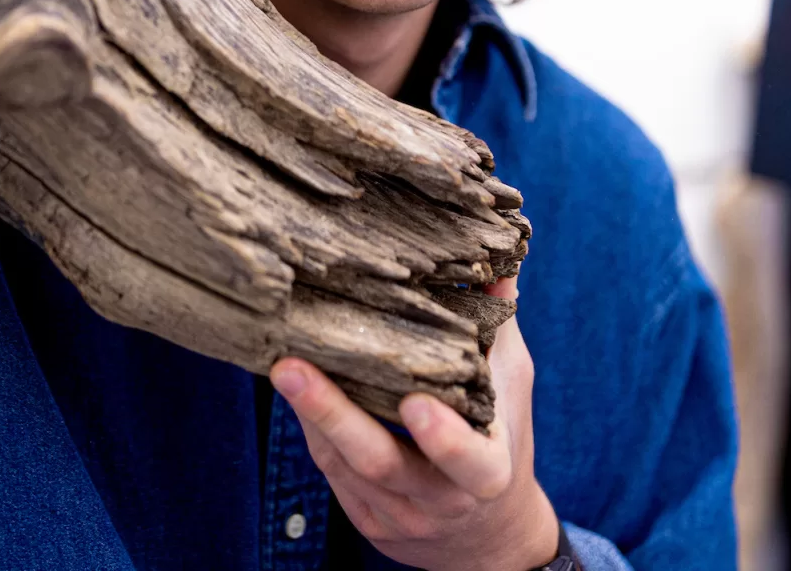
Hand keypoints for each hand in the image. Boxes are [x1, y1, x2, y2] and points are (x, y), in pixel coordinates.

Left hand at [270, 275, 557, 570]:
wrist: (486, 533)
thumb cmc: (501, 439)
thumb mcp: (511, 384)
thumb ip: (497, 327)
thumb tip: (499, 257)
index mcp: (487, 473)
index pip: (468, 463)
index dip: (445, 440)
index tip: (415, 403)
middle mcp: (440, 501)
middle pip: (381, 463)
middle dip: (333, 415)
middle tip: (290, 368)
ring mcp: (398, 516)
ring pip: (343, 466)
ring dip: (309, 414)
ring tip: (279, 364)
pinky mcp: (365, 518)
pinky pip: (329, 471)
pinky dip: (311, 428)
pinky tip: (293, 388)